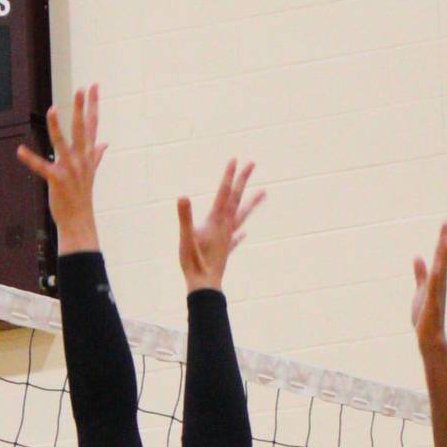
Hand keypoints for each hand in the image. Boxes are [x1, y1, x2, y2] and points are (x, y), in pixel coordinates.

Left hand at [15, 85, 106, 250]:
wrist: (79, 220)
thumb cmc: (82, 195)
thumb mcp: (91, 172)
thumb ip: (96, 155)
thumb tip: (105, 144)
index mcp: (87, 155)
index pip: (93, 125)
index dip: (93, 104)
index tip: (94, 86)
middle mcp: (81, 159)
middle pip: (82, 129)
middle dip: (81, 108)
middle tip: (81, 89)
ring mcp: (69, 169)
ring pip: (62, 143)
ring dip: (57, 126)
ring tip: (52, 109)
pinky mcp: (56, 179)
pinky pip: (41, 167)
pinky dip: (30, 159)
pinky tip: (19, 150)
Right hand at [176, 159, 263, 292]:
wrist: (205, 288)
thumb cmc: (194, 263)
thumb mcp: (185, 238)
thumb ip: (185, 217)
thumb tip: (183, 197)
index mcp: (216, 221)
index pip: (223, 193)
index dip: (228, 176)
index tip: (235, 159)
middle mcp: (225, 227)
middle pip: (236, 199)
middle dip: (242, 180)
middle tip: (252, 163)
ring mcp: (227, 239)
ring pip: (242, 216)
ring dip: (251, 203)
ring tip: (264, 193)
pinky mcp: (224, 251)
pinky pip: (235, 239)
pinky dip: (240, 233)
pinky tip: (244, 233)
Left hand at [411, 222, 446, 347]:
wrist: (428, 337)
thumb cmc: (425, 316)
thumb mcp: (421, 290)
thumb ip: (421, 273)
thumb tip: (418, 257)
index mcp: (437, 279)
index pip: (442, 255)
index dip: (446, 238)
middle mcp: (440, 282)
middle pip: (444, 257)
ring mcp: (437, 290)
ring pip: (442, 267)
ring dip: (444, 253)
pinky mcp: (432, 300)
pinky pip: (435, 284)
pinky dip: (437, 273)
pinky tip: (438, 266)